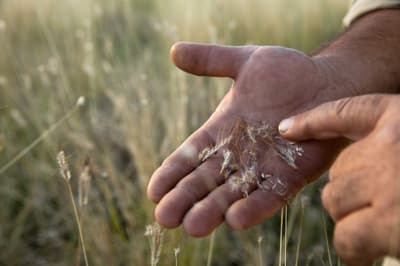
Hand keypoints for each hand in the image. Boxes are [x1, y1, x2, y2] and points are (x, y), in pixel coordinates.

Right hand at [147, 42, 359, 235]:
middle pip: (205, 180)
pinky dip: (254, 208)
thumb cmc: (288, 71)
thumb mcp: (245, 60)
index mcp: (222, 130)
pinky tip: (234, 220)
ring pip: (232, 193)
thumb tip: (173, 51)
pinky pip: (270, 195)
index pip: (190, 155)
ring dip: (213, 210)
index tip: (153, 191)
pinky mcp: (292, 176)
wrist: (330, 81)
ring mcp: (264, 167)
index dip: (172, 173)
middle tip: (164, 218)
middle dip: (185, 199)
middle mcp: (238, 154)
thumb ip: (210, 60)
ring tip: (193, 226)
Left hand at [280, 94, 399, 264]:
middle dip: (351, 194)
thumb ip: (391, 152)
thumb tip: (360, 172)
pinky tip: (366, 257)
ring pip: (336, 201)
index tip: (286, 128)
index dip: (314, 121)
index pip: (348, 112)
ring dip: (352, 222)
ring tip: (381, 232)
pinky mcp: (389, 220)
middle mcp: (393, 143)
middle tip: (378, 210)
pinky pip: (348, 236)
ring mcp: (389, 180)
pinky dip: (354, 251)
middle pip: (340, 170)